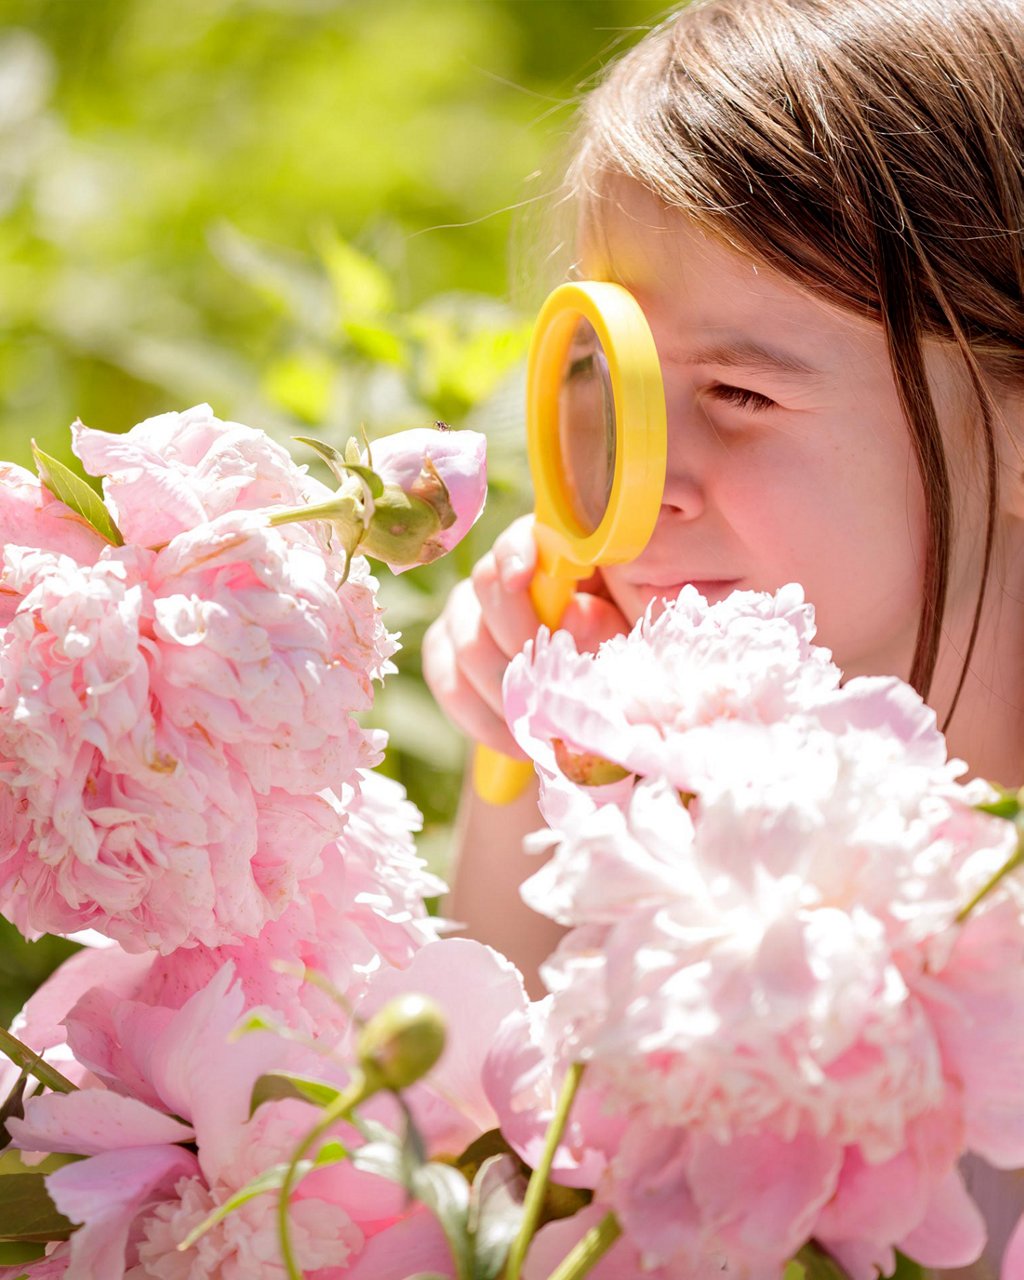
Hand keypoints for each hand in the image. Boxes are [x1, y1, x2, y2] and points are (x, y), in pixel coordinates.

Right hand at [422, 515, 626, 755]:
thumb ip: (606, 625)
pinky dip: (477, 715)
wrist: (591, 709)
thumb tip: (572, 618)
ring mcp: (469, 608)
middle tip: (548, 685)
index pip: (525, 534)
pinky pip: (445, 677)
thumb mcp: (630, 643)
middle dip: (515, 641)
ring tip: (539, 727)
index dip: (515, 551)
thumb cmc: (623, 662)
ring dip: (502, 690)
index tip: (520, 579)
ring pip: (464, 639)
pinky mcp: (446, 648)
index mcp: (560, 554)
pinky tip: (513, 739)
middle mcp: (506, 571)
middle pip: (485, 584)